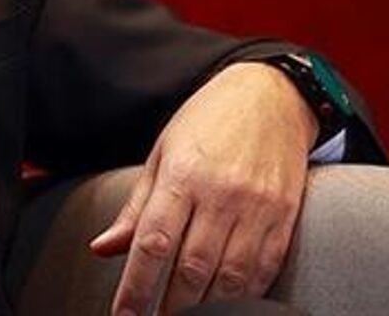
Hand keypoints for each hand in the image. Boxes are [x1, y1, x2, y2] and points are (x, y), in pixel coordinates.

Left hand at [87, 62, 317, 314]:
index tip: (124, 315)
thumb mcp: (162, 154)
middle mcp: (221, 194)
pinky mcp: (286, 215)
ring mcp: (258, 206)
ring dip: (207, 307)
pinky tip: (227, 304)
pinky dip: (245, 294)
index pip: (154, 243)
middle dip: (171, 307)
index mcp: (182, 175)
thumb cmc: (208, 123)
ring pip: (230, 276)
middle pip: (192, 268)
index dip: (136, 287)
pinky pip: (264, 268)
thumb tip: (102, 249)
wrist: (272, 95)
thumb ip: (136, 208)